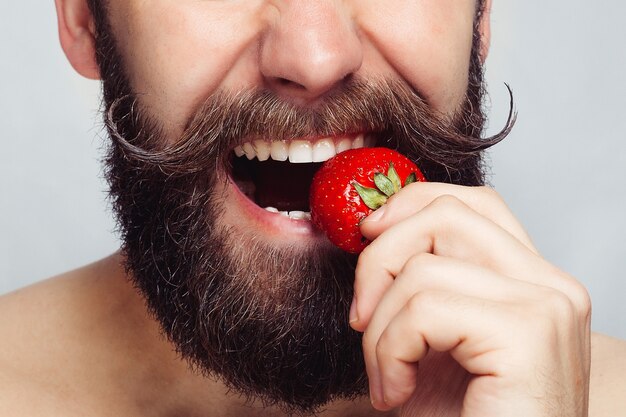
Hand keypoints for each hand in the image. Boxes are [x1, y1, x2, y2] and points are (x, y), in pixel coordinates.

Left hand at [351, 183, 590, 416]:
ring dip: (380, 327)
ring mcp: (546, 305)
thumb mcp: (431, 340)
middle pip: (444, 215)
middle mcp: (550, 284)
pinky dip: (389, 352)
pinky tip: (398, 394)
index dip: (409, 205)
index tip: (366, 235)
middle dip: (378, 260)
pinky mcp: (528, 334)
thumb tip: (372, 229)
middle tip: (360, 318)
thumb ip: (418, 283)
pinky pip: (424, 308)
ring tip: (388, 376)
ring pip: (421, 266)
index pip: (470, 204)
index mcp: (530, 281)